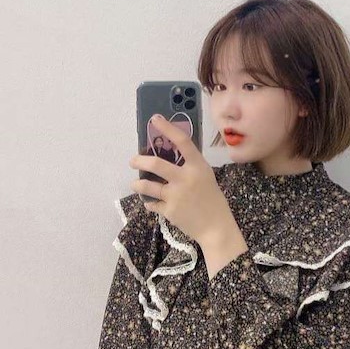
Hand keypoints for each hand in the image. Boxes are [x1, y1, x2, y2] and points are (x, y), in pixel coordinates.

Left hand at [128, 114, 234, 244]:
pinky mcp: (169, 211)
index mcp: (197, 166)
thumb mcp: (205, 177)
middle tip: (133, 161)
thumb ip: (188, 167)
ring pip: (147, 186)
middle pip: (156, 164)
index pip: (182, 141)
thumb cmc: (213, 200)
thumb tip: (167, 156)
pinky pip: (152, 204)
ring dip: (138, 185)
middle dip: (139, 160)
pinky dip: (150, 203)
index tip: (154, 120)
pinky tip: (150, 203)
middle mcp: (185, 178)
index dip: (167, 128)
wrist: (216, 228)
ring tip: (135, 184)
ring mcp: (176, 195)